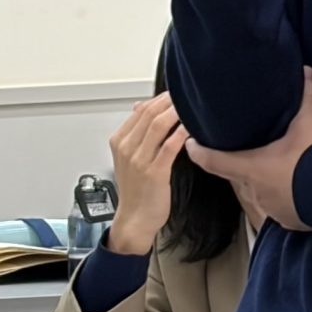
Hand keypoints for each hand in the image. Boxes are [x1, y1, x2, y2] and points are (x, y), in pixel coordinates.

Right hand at [104, 94, 186, 255]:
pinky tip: (191, 128)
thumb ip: (137, 133)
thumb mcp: (129, 157)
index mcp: (120, 141)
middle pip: (148, 114)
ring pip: (157, 126)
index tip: (175, 93)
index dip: (160, 99)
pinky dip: (181, 134)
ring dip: (176, 113)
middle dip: (169, 101)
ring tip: (191, 106)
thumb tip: (142, 108)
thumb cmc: (137, 189)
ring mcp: (139, 160)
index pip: (140, 110)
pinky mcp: (154, 172)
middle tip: (187, 95)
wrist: (134, 218)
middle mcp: (127, 148)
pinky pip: (168, 147)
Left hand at [186, 69, 311, 230]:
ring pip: (262, 195)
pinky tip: (300, 192)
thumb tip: (307, 72)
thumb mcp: (309, 125)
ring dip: (269, 185)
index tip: (191, 144)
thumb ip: (305, 99)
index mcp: (250, 167)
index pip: (211, 160)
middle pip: (240, 176)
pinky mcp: (289, 221)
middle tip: (254, 153)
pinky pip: (283, 210)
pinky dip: (288, 201)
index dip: (198, 151)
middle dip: (245, 167)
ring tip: (283, 173)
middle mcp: (255, 191)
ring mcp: (272, 209)